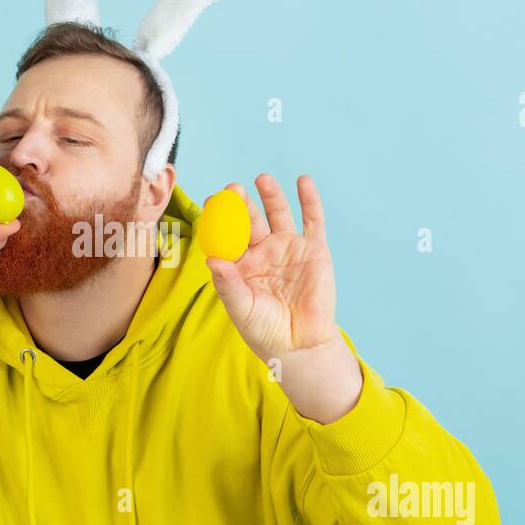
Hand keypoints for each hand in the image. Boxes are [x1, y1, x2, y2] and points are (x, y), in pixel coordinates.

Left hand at [205, 174, 361, 422]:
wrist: (300, 344)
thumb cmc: (265, 330)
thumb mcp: (241, 308)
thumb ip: (227, 283)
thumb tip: (212, 258)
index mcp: (241, 263)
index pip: (227, 234)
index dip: (219, 217)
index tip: (211, 201)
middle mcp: (264, 251)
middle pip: (250, 219)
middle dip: (242, 203)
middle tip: (233, 188)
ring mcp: (289, 248)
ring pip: (278, 214)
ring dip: (271, 195)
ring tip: (261, 179)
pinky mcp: (314, 251)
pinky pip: (313, 221)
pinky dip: (309, 200)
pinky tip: (302, 181)